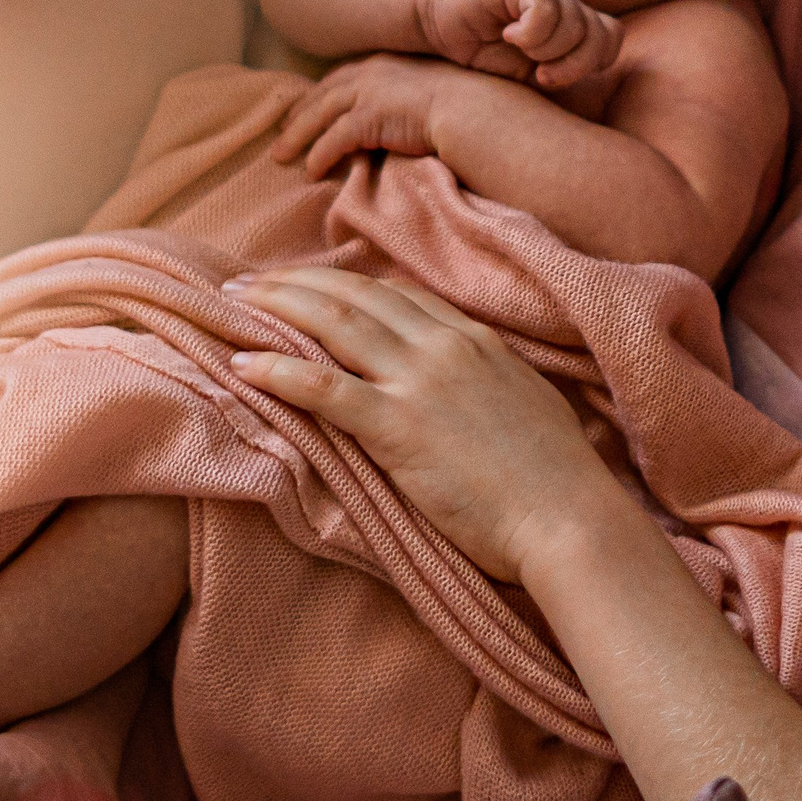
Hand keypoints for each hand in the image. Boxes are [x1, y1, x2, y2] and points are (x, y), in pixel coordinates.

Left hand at [221, 267, 618, 584]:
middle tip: (248, 284)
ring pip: (335, 324)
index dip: (344, 285)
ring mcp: (421, 382)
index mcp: (476, 340)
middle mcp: (444, 347)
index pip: (397, 295)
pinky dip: (278, 371)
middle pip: (356, 295)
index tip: (308, 287)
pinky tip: (242, 365)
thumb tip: (467, 393)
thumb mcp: (524, 407)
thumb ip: (487, 385)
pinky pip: (325, 387)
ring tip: (232, 304)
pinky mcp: (399, 427)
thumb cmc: (555, 480)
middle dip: (296, 283)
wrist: (569, 517)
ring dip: (276, 308)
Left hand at [272, 54, 457, 177]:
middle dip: (298, 113)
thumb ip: (408, 99)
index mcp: (385, 63)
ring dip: (297, 136)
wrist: (475, 110)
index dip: (319, 94)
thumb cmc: (465, 106)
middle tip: (280, 131)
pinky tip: (310, 171)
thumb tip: (402, 117)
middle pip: (322, 94)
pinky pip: (334, 139)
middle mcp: (371, 72)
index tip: (304, 107)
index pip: (341, 78)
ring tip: (281, 156)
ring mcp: (368, 92)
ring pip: (319, 115)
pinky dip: (319, 155)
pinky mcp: (369, 117)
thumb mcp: (431, 92)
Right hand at [418, 0, 621, 88]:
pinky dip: (530, 32)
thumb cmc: (482, 52)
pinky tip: (508, 33)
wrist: (438, 21)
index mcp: (572, 25)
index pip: (610, 39)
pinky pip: (546, 8)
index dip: (591, 64)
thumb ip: (560, 76)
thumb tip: (589, 86)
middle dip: (573, 66)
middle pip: (600, 35)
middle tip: (540, 74)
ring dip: (545, 49)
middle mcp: (564, 2)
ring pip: (575, 25)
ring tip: (517, 46)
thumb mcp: (527, 74)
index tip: (552, 78)